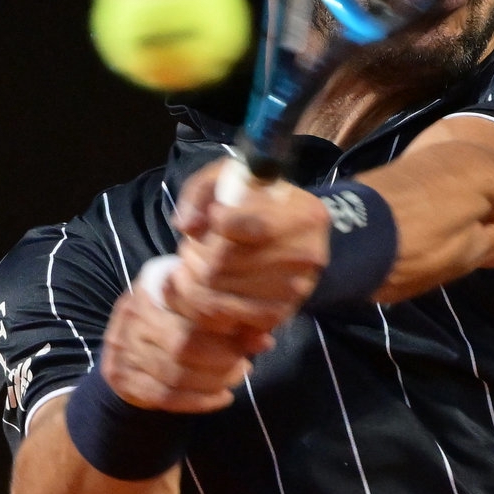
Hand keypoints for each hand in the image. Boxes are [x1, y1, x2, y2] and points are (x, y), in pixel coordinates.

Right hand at [100, 272, 273, 414]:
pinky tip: (221, 398)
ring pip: (172, 374)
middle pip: (180, 347)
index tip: (249, 343)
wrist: (133, 343)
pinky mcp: (121, 377)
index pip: (189, 313)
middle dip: (220, 362)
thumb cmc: (177, 318)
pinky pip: (163, 396)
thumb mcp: (201, 310)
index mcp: (152, 287)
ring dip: (211, 383)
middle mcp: (130, 315)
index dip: (222, 333)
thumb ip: (230, 321)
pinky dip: (197, 401)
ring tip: (235, 380)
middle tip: (244, 366)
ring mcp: (122, 348)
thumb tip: (264, 340)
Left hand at [164, 160, 331, 333]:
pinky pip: (228, 316)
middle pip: (223, 260)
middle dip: (194, 254)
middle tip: (190, 247)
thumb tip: (187, 226)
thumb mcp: (232, 177)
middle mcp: (306, 254)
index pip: (246, 224)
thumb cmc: (259, 202)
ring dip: (193, 280)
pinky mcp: (281, 313)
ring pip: (219, 291)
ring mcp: (295, 289)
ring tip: (193, 266)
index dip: (215, 222)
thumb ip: (201, 192)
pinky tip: (202, 288)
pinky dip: (205, 305)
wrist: (294, 235)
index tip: (213, 216)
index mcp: (303, 214)